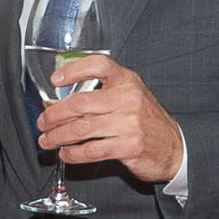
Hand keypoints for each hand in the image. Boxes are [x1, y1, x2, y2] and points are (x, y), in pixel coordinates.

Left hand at [33, 57, 184, 186]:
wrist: (174, 147)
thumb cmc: (146, 121)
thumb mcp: (128, 98)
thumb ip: (99, 95)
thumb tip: (58, 102)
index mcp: (127, 81)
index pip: (98, 65)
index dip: (74, 70)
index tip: (56, 79)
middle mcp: (128, 99)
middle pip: (80, 103)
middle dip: (55, 114)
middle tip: (43, 122)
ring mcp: (129, 123)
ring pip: (82, 128)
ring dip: (58, 136)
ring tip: (48, 140)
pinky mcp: (128, 146)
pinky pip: (92, 150)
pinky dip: (73, 153)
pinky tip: (66, 153)